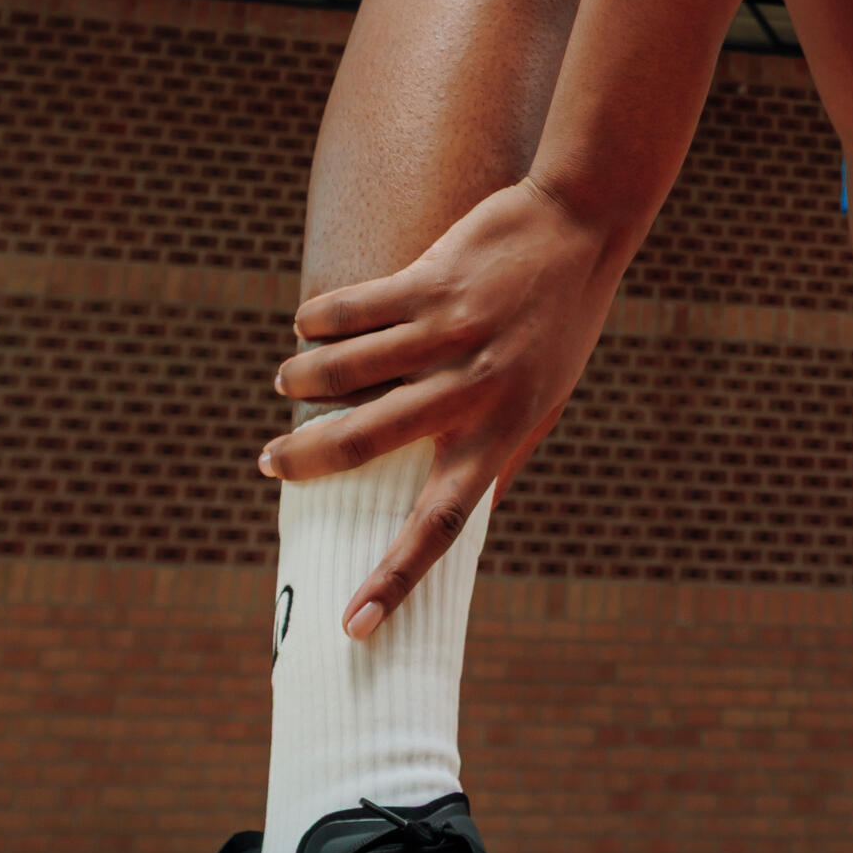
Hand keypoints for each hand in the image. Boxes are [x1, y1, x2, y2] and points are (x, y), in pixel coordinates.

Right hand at [263, 176, 614, 634]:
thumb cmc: (561, 323)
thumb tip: (473, 520)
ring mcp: (453, 333)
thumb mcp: (547, 401)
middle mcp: (476, 390)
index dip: (396, 577)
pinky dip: (319, 323)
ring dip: (304, 380)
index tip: (353, 625)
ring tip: (287, 382)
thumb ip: (504, 457)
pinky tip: (307, 328)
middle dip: (306, 458)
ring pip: (349, 371)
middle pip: (369, 441)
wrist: (581, 227)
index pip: (444, 525)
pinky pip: (355, 310)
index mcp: (503, 432)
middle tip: (270, 463)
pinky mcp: (434, 279)